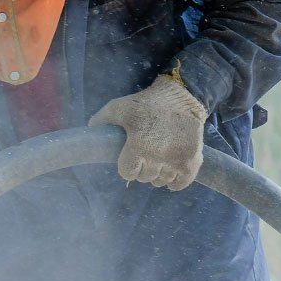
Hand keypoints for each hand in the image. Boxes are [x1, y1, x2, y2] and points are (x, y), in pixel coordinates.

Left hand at [89, 73, 206, 190]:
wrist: (182, 97)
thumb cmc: (146, 103)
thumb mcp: (118, 107)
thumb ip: (100, 121)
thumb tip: (88, 137)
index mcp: (139, 144)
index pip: (127, 173)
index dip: (127, 167)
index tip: (130, 158)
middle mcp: (159, 155)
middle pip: (144, 177)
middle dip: (142, 169)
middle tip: (145, 156)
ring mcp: (177, 158)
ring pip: (161, 181)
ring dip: (158, 174)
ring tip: (158, 160)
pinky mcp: (193, 159)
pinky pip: (180, 183)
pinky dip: (175, 181)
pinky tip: (171, 172)